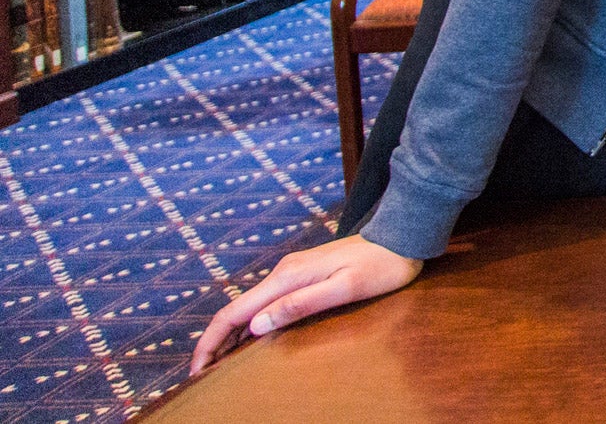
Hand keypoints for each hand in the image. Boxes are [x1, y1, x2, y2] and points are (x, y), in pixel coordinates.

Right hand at [190, 234, 422, 373]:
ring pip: (248, 306)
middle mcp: (283, 272)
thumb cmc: (381, 266)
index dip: (210, 342)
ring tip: (214, 364)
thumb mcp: (345, 289)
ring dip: (228, 334)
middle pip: (235, 310)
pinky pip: (265, 302)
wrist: (401, 237)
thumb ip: (300, 305)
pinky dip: (248, 323)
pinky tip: (248, 339)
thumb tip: (255, 325)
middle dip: (213, 342)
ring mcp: (292, 272)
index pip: (234, 312)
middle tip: (198, 376)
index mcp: (287, 277)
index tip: (195, 371)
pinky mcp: (302, 274)